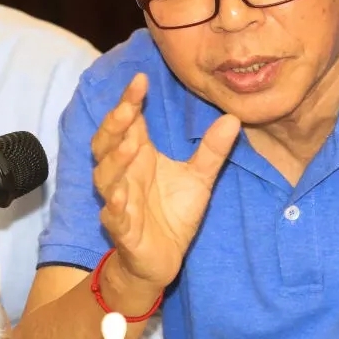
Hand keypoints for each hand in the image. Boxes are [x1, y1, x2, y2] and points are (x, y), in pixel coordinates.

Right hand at [92, 73, 240, 288]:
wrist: (163, 259)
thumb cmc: (173, 213)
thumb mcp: (199, 178)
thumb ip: (212, 149)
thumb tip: (233, 118)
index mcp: (138, 157)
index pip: (129, 123)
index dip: (129, 101)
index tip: (140, 79)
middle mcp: (123, 175)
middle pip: (106, 143)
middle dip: (114, 125)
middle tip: (128, 108)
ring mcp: (119, 202)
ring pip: (105, 177)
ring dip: (115, 161)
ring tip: (130, 146)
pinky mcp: (123, 230)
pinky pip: (113, 216)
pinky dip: (114, 207)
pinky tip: (119, 197)